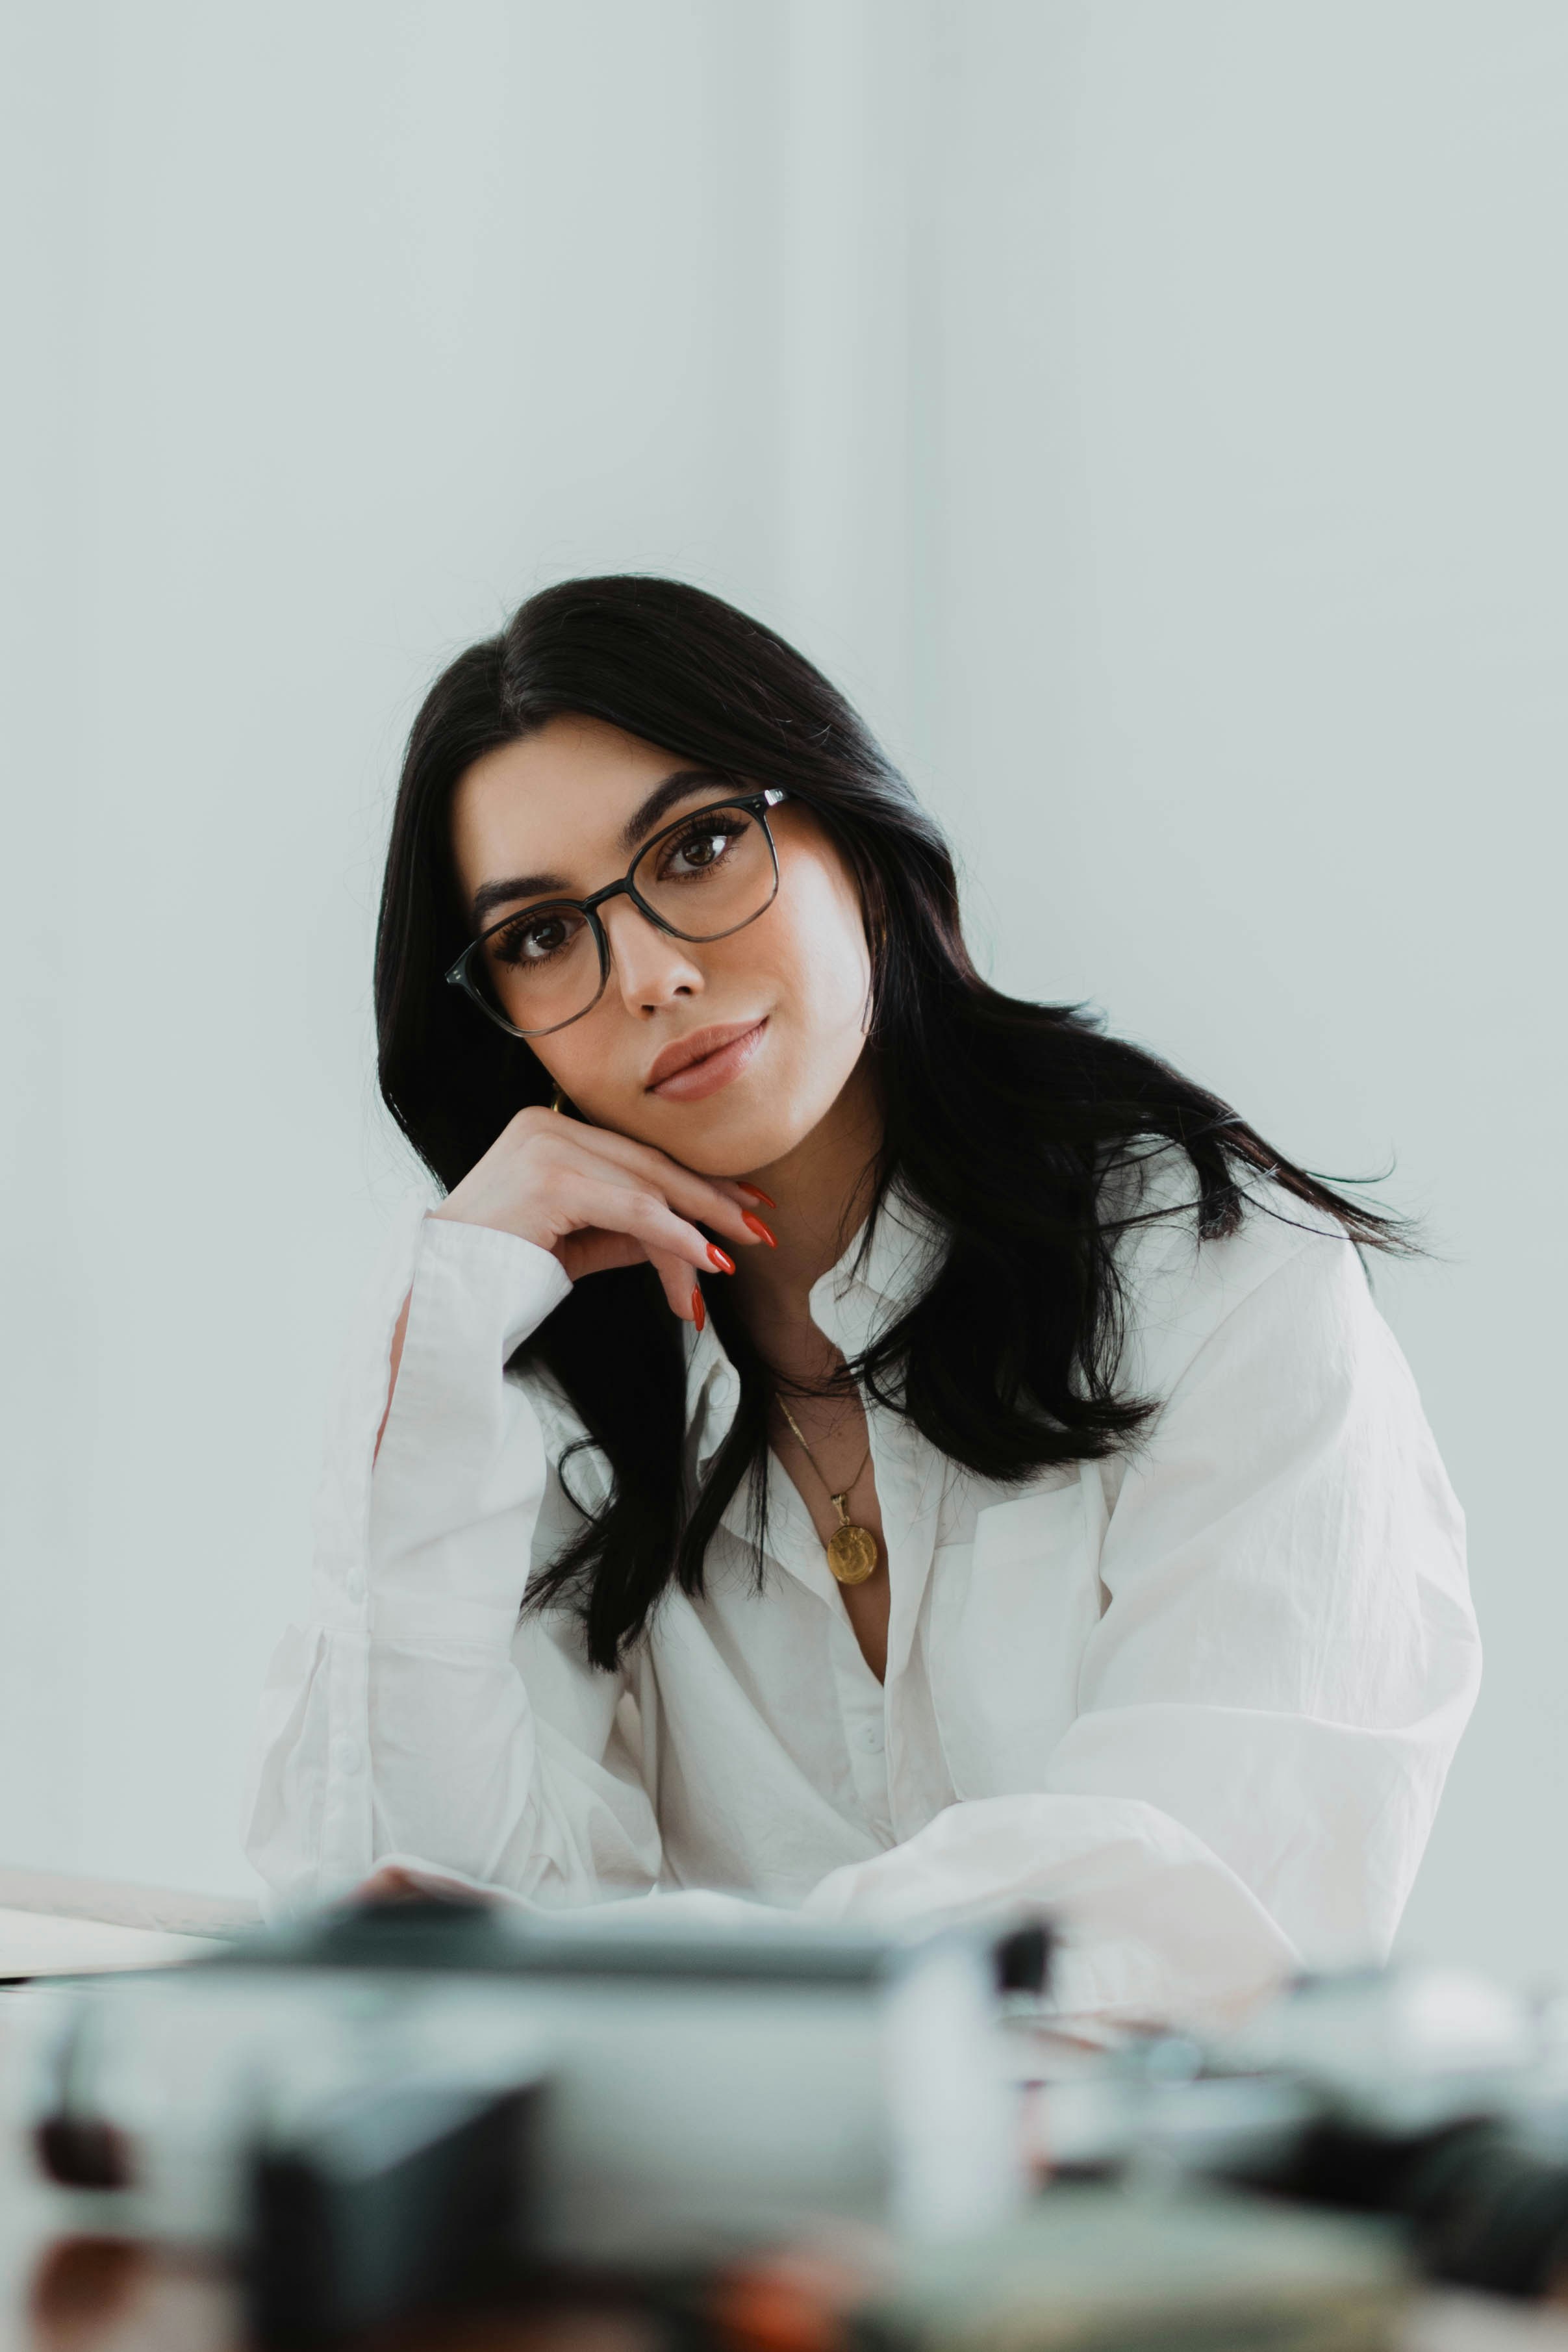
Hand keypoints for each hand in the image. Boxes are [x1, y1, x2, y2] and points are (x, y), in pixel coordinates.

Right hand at [431, 1105, 771, 1324]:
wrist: (439, 1298)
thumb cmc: (501, 1274)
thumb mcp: (577, 1244)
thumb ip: (626, 1230)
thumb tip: (688, 1237)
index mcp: (548, 1129)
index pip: (638, 1155)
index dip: (695, 1181)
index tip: (742, 1204)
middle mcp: (547, 1126)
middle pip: (650, 1166)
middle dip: (711, 1200)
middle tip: (758, 1228)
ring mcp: (547, 1148)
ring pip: (647, 1190)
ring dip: (699, 1230)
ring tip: (733, 1259)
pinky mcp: (551, 1180)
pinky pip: (633, 1211)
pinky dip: (677, 1237)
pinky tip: (707, 1260)